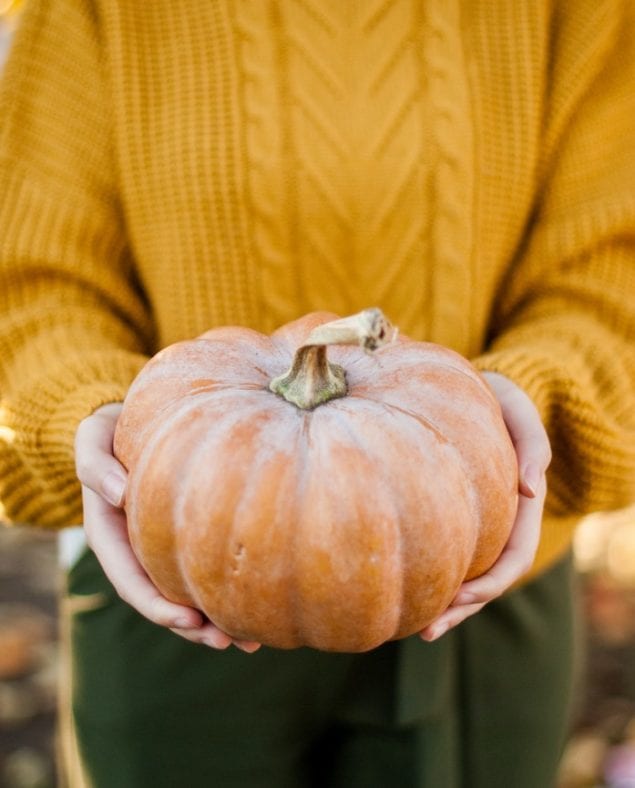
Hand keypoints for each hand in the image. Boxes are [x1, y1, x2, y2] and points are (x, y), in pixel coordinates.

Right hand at [74, 403, 260, 652]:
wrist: (130, 421)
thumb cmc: (110, 428)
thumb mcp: (92, 437)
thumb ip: (94, 463)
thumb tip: (117, 493)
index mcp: (109, 533)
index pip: (130, 580)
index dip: (156, 604)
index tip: (187, 619)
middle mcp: (134, 548)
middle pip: (160, 598)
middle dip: (191, 626)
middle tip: (228, 641)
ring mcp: (158, 546)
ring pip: (184, 592)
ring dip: (211, 622)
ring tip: (250, 640)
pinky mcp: (183, 535)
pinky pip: (201, 567)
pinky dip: (223, 590)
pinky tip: (257, 606)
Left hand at [420, 372, 550, 641]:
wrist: (466, 389)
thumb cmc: (494, 397)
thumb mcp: (517, 408)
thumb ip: (532, 444)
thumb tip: (530, 490)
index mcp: (519, 507)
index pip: (513, 557)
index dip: (492, 583)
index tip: (462, 597)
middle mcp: (498, 522)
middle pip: (487, 579)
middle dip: (461, 608)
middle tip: (427, 630)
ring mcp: (474, 523)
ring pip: (463, 574)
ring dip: (444, 605)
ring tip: (414, 629)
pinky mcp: (447, 516)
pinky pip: (440, 552)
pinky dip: (426, 575)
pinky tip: (400, 592)